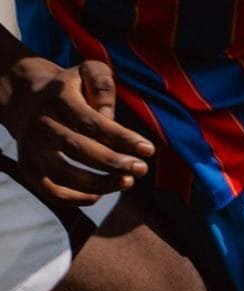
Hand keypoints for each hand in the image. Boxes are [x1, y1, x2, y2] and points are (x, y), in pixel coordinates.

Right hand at [0, 54, 153, 203]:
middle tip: (141, 169)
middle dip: (114, 163)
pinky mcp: (29, 167)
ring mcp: (31, 147)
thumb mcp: (86, 72)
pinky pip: (52, 191)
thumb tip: (109, 116)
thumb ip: (101, 83)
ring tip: (128, 182)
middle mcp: (41, 123)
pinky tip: (100, 194)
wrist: (27, 97)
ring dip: (99, 184)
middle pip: (78, 149)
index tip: (149, 150)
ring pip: (64, 174)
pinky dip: (77, 198)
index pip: (92, 122)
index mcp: (58, 98)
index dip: (122, 138)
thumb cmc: (71, 89)